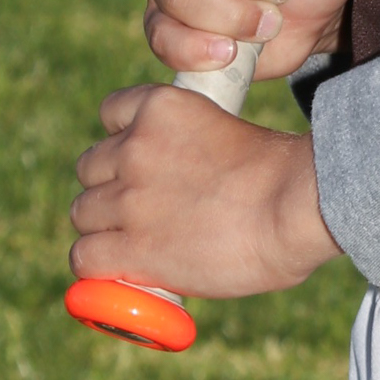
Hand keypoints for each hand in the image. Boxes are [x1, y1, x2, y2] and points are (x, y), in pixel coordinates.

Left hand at [70, 86, 339, 298]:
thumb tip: (194, 186)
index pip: (110, 114)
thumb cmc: (284, 177)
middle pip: (90, 168)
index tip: (142, 162)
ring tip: (133, 244)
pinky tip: (119, 272)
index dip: (124, 140)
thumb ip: (196, 148)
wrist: (296, 206)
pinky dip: (98, 267)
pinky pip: (84, 257)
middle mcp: (135, 146)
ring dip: (103, 229)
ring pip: (83, 213)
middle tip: (141, 210)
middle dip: (110, 187)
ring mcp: (128, 197)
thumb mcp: (229, 133)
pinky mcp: (130, 246)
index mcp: (162, 107)